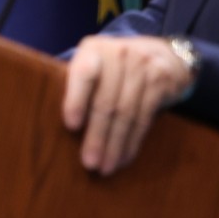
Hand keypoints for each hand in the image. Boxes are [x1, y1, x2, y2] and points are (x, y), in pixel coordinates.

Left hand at [61, 36, 193, 175]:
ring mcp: (143, 65)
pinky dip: (133, 141)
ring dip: (115, 145)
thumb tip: (55, 129)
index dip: (77, 99)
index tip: (72, 126)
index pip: (84, 73)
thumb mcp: (95, 65)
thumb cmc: (114, 68)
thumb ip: (79, 86)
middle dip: (97, 136)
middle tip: (89, 163)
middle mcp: (119, 53)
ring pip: (127, 113)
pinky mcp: (161, 80)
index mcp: (93, 49)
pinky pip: (144, 117)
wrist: (163, 53)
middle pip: (106, 101)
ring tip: (105, 167)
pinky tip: (124, 157)